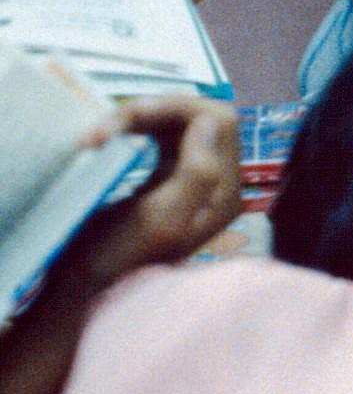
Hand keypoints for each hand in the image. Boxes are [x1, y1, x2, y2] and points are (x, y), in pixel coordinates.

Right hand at [64, 95, 241, 292]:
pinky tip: (98, 141)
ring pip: (171, 121)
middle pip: (195, 114)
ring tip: (93, 138)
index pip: (219, 120)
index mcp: (223, 190)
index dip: (177, 108)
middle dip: (149, 111)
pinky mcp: (162, 175)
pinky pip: (153, 134)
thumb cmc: (121, 256)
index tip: (131, 116)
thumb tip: (211, 120)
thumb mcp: (162, 218)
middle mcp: (214, 179)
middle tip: (102, 130)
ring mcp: (188, 175)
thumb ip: (198, 171)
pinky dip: (126, 130)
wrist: (88, 285)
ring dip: (130, 120)